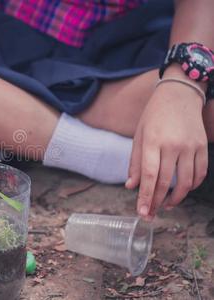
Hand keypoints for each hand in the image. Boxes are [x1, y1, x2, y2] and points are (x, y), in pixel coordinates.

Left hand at [126, 82, 207, 219]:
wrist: (179, 95)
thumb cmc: (154, 117)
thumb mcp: (139, 136)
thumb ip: (135, 163)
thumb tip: (131, 186)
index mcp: (152, 142)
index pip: (149, 176)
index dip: (146, 196)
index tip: (143, 212)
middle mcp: (172, 145)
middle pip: (165, 182)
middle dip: (157, 202)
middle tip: (150, 214)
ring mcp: (190, 146)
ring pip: (186, 182)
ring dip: (175, 198)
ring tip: (165, 204)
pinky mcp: (202, 147)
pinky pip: (200, 173)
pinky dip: (192, 186)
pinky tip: (182, 190)